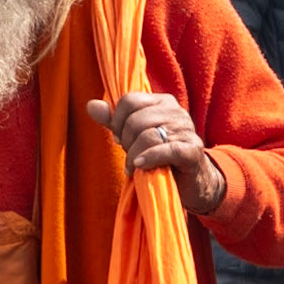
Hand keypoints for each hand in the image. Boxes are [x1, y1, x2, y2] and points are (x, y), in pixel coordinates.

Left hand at [85, 91, 225, 216]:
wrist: (190, 183)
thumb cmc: (160, 158)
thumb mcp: (134, 137)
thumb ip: (114, 122)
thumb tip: (91, 105)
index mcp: (162, 102)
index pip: (129, 100)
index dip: (117, 121)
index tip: (119, 139)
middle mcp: (176, 112)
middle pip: (136, 120)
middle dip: (126, 142)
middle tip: (129, 157)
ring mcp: (187, 130)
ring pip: (148, 136)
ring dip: (134, 156)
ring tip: (135, 167)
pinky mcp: (193, 151)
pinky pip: (167, 150)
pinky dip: (150, 158)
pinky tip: (141, 167)